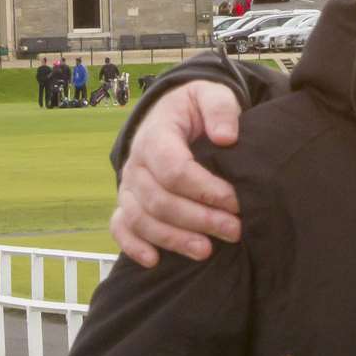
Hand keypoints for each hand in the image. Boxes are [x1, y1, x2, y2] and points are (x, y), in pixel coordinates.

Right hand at [110, 80, 242, 267]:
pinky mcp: (127, 202)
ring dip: (173, 239)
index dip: (204, 189)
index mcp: (156, 134)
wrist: (173, 113)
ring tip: (206, 251)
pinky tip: (155, 261)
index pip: (174, 169)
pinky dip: (133, 246)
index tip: (235, 201)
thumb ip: (220, 108)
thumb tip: (226, 137)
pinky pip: (120, 227)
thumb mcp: (212, 95)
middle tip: (234, 230)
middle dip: (198, 219)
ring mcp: (128, 185)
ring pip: (141, 219)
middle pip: (159, 200)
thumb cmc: (197, 107)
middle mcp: (136, 163)